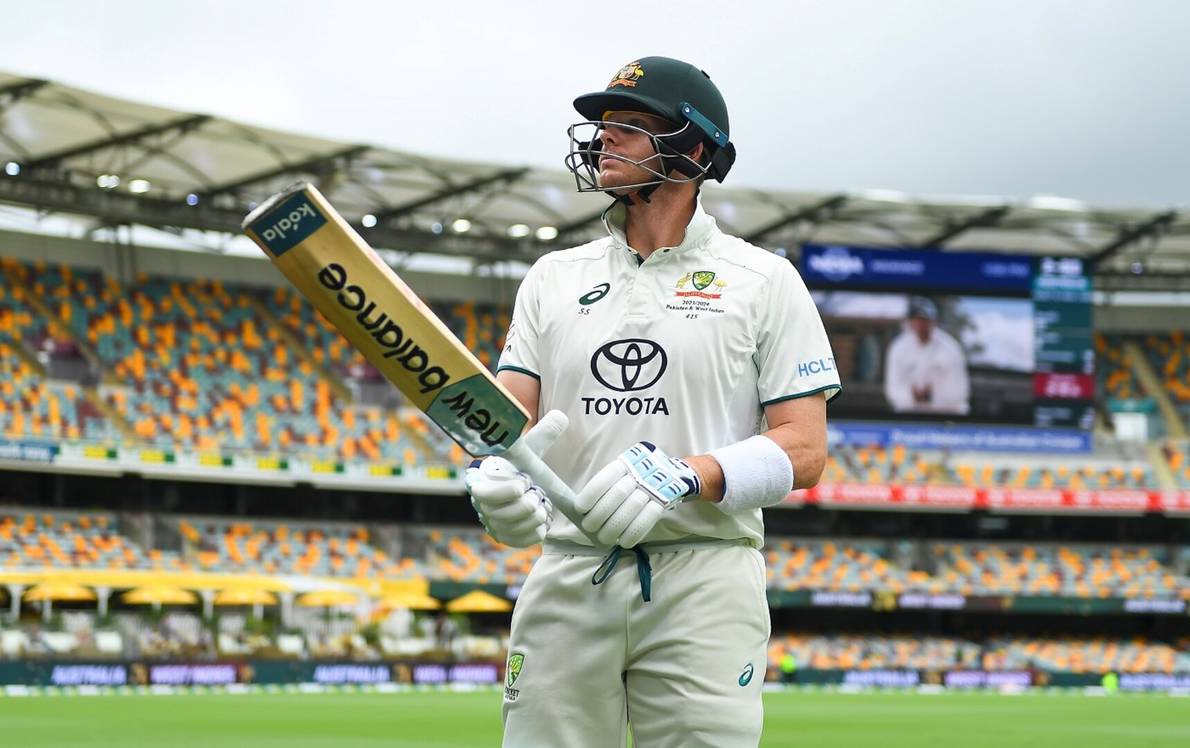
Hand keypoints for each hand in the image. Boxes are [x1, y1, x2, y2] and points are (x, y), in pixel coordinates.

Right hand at [465, 411, 566, 547]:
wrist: (521, 487)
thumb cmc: (522, 465)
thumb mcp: (529, 449)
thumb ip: (543, 433)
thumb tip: (561, 417)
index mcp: (482, 483)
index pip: (484, 494)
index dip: (506, 491)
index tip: (525, 482)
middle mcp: (482, 507)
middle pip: (503, 515)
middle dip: (528, 504)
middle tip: (538, 494)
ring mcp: (493, 524)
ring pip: (515, 528)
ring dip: (535, 517)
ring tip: (542, 505)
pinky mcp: (505, 537)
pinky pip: (521, 540)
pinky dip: (537, 531)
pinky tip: (543, 519)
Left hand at [575, 441, 700, 547]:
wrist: (668, 475)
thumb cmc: (633, 479)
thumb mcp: (619, 476)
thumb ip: (603, 489)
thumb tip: (581, 510)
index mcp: (623, 464)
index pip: (605, 478)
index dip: (591, 494)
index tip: (580, 508)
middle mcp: (638, 474)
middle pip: (618, 494)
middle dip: (600, 514)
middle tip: (589, 527)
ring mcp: (653, 488)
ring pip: (632, 507)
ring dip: (614, 527)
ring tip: (604, 538)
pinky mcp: (663, 502)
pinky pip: (648, 519)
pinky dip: (634, 533)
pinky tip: (623, 542)